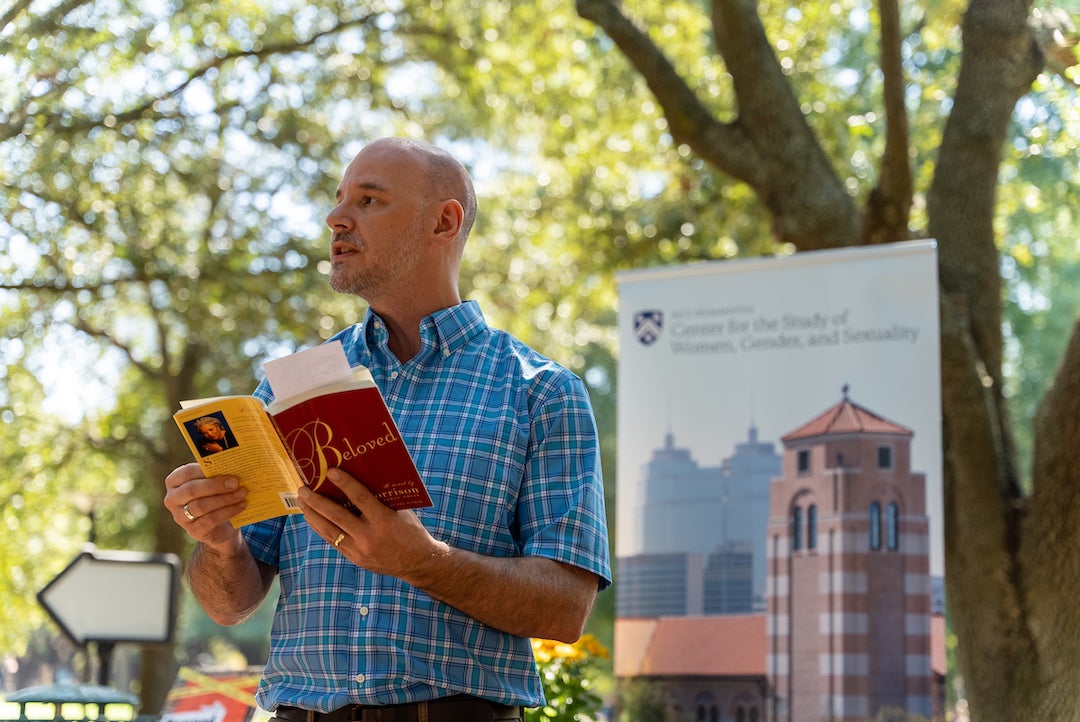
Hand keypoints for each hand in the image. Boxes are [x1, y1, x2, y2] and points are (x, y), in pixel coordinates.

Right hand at [164, 463, 246, 547]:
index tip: (224, 468)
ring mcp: (180, 517)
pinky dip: (228, 511)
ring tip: (241, 493)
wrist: (220, 526)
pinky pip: (210, 520)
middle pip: (191, 490)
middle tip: (235, 482)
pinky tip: (241, 505)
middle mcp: (173, 499)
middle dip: (215, 485)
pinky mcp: (193, 530)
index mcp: (175, 482)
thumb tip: (232, 466)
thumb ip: (216, 474)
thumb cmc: (215, 496)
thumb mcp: (213, 483)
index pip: (186, 473)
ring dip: (224, 499)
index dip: (204, 470)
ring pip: (201, 506)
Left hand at [296, 468, 447, 579]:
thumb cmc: (411, 531)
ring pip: (329, 531)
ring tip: (302, 501)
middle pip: (337, 516)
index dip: (344, 483)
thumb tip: (362, 478)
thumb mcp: (401, 511)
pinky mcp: (355, 558)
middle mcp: (369, 536)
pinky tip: (312, 518)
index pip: (360, 498)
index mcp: (384, 521)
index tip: (330, 471)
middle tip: (303, 488)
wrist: (418, 562)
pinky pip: (333, 541)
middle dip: (317, 501)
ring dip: (313, 515)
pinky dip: (321, 528)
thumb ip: (382, 498)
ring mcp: (360, 550)